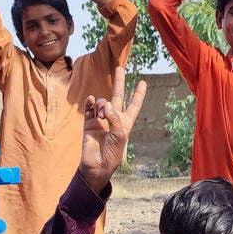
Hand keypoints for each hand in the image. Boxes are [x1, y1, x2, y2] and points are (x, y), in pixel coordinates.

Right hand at [79, 67, 146, 193]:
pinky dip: (90, 103)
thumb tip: (106, 104)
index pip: (134, 105)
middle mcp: (113, 119)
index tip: (143, 82)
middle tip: (120, 68)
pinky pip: (89, 108)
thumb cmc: (112, 153)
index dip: (138, 95)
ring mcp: (100, 120)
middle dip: (119, 83)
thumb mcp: (120, 135)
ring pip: (102, 102)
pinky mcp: (88, 123)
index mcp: (125, 123)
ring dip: (102, 104)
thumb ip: (115, 118)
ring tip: (101, 114)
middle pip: (118, 96)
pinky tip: (91, 101)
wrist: (97, 165)